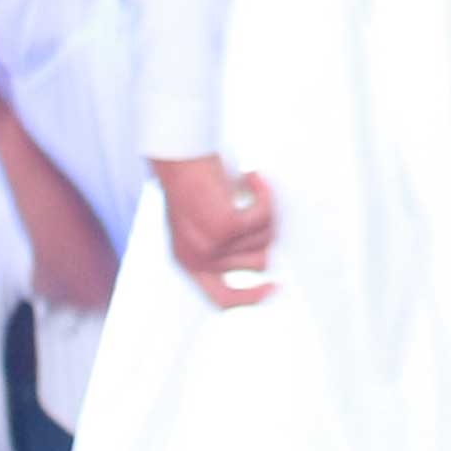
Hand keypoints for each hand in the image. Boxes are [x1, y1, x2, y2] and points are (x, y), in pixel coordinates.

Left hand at [157, 154, 279, 306]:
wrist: (175, 152)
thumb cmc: (190, 178)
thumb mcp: (201, 221)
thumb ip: (224, 245)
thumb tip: (263, 257)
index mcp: (188, 261)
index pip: (222, 298)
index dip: (251, 298)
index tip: (275, 286)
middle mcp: (198, 259)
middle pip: (258, 263)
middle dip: (267, 232)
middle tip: (267, 207)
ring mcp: (212, 246)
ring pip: (265, 237)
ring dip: (264, 207)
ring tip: (248, 183)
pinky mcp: (225, 227)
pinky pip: (264, 216)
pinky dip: (264, 193)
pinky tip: (252, 176)